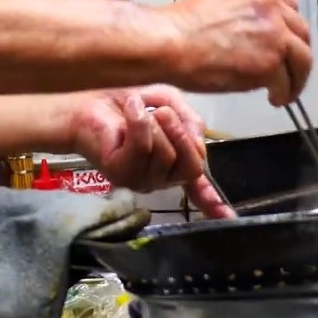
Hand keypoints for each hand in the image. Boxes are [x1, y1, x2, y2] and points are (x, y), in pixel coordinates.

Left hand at [68, 86, 205, 192]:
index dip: (214, 202)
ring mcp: (140, 179)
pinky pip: (143, 148)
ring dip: (157, 124)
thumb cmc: (129, 101)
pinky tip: (131, 110)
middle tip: (165, 112)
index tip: (228, 219)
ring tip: (141, 109)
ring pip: (167, 156)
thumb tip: (198, 141)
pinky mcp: (121, 173)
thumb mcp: (170, 101)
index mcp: (175, 162)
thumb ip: (190, 121)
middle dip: (182, 134)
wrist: (89, 98)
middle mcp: (160, 177)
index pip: (198, 188)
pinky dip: (140, 123)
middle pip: (192, 167)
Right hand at [161, 0, 312, 105]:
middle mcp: (271, 2)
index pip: (289, 4)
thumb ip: (245, 8)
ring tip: (287, 89)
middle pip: (300, 30)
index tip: (283, 41)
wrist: (169, 44)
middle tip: (288, 68)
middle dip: (295, 52)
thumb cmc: (183, 26)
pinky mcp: (271, 61)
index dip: (288, 27)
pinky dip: (284, 92)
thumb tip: (258, 34)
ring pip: (302, 57)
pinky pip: (287, 81)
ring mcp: (275, 32)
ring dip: (297, 75)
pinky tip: (275, 98)